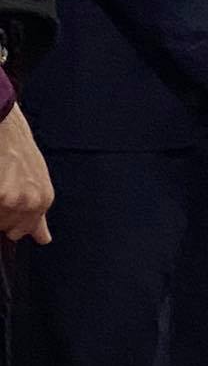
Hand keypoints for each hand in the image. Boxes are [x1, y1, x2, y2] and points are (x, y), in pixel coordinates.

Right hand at [0, 104, 53, 243]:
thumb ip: (37, 213)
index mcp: (44, 200)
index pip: (23, 231)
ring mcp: (16, 201)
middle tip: (4, 183)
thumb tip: (44, 239)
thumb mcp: (35, 180)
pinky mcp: (2, 197)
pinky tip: (0, 175)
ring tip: (1, 178)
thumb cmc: (17, 151)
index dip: (12, 219)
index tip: (10, 203)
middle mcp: (33, 203)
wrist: (5, 126)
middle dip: (2, 213)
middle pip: (7, 230)